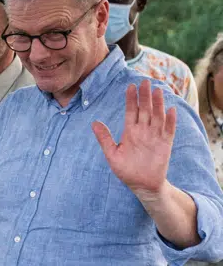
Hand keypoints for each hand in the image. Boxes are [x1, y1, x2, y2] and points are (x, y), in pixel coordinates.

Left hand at [93, 80, 176, 195]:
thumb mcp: (112, 154)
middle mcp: (143, 131)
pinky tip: (171, 110)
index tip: (130, 86)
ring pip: (157, 116)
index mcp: (130, 132)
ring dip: (158, 104)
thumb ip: (105, 138)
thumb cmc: (126, 170)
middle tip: (144, 81)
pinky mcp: (165, 144)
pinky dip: (170, 121)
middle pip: (145, 110)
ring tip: (157, 90)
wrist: (141, 184)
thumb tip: (94, 123)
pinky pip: (169, 130)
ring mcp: (155, 136)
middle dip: (144, 96)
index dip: (131, 99)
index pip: (131, 111)